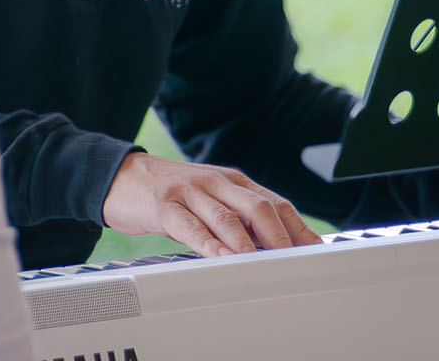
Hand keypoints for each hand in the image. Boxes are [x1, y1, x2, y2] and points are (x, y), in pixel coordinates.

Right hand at [101, 152, 321, 257]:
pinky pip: (190, 226)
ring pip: (228, 216)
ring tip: (263, 263)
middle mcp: (217, 183)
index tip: (315, 251)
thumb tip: (273, 247)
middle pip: (259, 207)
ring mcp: (191, 192)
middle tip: (295, 260)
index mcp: (234, 182)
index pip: (276, 203)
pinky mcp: (165, 205)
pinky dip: (208, 243)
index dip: (298, 227)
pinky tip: (219, 257)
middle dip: (281, 236)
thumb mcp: (210, 199)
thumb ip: (238, 218)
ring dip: (248, 243)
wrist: (123, 176)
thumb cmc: (172, 192)